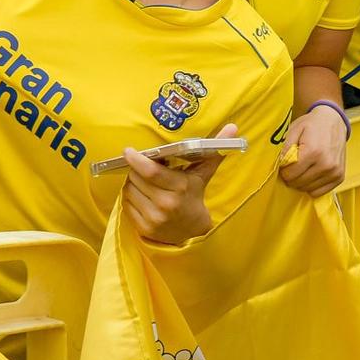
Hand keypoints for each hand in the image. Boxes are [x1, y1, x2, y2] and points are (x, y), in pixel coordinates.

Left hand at [121, 123, 240, 244]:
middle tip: (141, 166)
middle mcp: (166, 204)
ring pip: (129, 190)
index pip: (151, 171)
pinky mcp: (144, 228)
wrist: (193, 232)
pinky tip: (141, 196)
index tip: (129, 151)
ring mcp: (154, 218)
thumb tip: (233, 127)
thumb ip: (214, 150)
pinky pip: (126, 205)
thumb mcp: (203, 173)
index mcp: (180, 187)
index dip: (136, 159)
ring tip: (144, 182)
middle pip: (137, 178)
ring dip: (132, 182)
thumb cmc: (194, 196)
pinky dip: (130, 197)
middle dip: (135, 169)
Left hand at [278, 108, 346, 197]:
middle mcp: (326, 164)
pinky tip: (311, 174)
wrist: (333, 121)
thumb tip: (279, 166)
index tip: (284, 163)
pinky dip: (312, 186)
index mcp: (313, 151)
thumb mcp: (294, 130)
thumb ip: (285, 149)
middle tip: (292, 166)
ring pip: (308, 189)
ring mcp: (335, 172)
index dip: (283, 170)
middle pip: (298, 183)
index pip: (290, 174)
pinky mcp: (340, 177)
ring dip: (301, 182)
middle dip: (291, 177)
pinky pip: (320, 192)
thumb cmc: (311, 125)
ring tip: (302, 168)